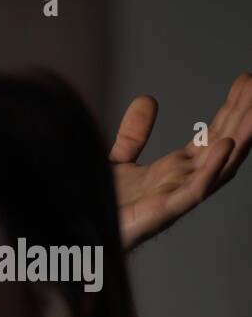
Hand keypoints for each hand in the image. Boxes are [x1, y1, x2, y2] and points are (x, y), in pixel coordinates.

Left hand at [112, 72, 251, 248]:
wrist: (82, 233)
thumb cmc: (103, 206)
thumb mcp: (118, 160)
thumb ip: (134, 134)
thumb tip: (147, 100)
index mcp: (175, 170)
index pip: (211, 136)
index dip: (229, 110)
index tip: (244, 82)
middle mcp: (182, 182)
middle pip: (222, 145)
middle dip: (242, 117)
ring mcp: (176, 198)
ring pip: (219, 166)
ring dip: (240, 139)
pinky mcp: (163, 212)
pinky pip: (195, 191)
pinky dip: (212, 169)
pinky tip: (226, 146)